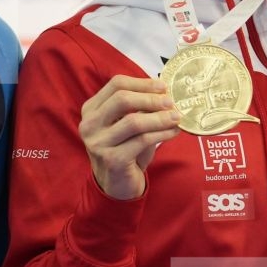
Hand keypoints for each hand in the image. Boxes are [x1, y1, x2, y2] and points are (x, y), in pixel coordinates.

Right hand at [80, 76, 180, 201]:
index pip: (116, 84)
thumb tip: (166, 92)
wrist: (117, 183)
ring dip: (160, 117)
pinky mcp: (112, 160)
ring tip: (176, 117)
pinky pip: (142, 141)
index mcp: (91, 109)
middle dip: (151, 98)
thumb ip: (138, 107)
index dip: (142, 83)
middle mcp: (90, 125)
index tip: (163, 86)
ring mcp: (98, 143)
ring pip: (134, 121)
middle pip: (122, 99)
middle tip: (171, 102)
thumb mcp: (126, 124)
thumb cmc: (125, 148)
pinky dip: (162, 134)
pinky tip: (173, 132)